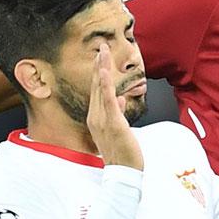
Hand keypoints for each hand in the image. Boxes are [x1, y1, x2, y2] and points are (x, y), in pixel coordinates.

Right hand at [87, 46, 142, 170]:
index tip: (101, 56)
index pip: (97, 90)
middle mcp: (96, 116)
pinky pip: (108, 101)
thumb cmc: (122, 153)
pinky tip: (104, 72)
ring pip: (100, 89)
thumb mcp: (119, 129)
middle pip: (96, 85)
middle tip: (102, 45)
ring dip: (102, 68)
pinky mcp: (113, 123)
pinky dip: (106, 85)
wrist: (123, 173)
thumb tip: (120, 99)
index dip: (99, 71)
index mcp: (97, 117)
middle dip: (99, 64)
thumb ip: (118, 112)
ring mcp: (103, 120)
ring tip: (103, 51)